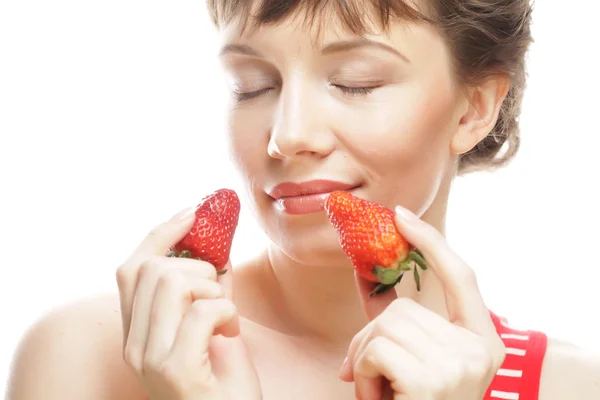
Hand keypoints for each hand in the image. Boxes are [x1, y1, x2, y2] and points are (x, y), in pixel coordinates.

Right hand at [116, 207, 261, 399]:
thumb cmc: (227, 383)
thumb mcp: (216, 326)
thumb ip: (210, 289)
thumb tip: (217, 247)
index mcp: (137, 332)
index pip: (131, 267)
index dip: (161, 234)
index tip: (193, 213)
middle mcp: (133, 345)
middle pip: (152, 269)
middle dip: (197, 266)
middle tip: (218, 291)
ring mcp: (148, 358)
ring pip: (174, 283)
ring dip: (213, 290)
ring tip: (225, 316)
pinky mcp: (173, 370)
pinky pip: (202, 311)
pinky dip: (227, 312)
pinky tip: (231, 332)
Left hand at [340, 205, 505, 399]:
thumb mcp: (415, 362)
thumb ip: (399, 324)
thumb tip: (365, 274)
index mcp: (481, 341)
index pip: (462, 276)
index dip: (431, 242)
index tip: (401, 214)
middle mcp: (479, 351)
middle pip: (404, 308)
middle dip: (371, 337)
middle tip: (366, 372)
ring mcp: (460, 364)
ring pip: (385, 325)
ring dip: (363, 358)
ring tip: (375, 390)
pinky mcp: (434, 379)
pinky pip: (375, 348)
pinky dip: (360, 373)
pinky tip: (375, 399)